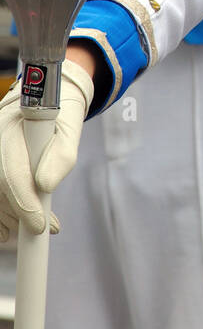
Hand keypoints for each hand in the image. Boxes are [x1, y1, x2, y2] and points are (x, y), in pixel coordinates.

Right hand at [0, 59, 93, 237]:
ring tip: (36, 223)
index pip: (12, 173)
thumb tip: (45, 187)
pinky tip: (7, 229)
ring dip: (11, 216)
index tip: (39, 225)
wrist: (47, 98)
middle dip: (21, 213)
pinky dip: (1, 213)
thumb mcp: (70, 133)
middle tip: (45, 226)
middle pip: (1, 187)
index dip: (25, 203)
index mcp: (13, 126)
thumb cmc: (61, 117)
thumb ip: (61, 158)